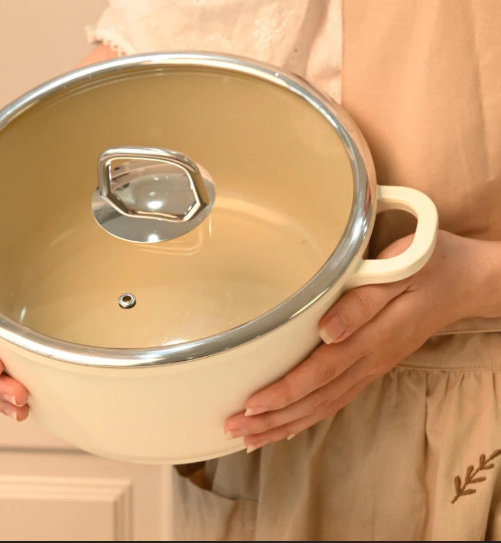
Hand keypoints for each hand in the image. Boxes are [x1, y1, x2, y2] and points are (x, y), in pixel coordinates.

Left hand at [224, 229, 500, 451]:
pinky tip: (288, 424)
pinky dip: (309, 416)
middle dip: (274, 417)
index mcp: (374, 336)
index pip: (321, 371)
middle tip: (235, 429)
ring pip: (325, 405)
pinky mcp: (372, 365)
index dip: (286, 390)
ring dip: (286, 423)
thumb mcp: (401, 269)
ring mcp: (372, 366)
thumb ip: (362, 301)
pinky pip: (337, 398)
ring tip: (250, 436)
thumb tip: (327, 330)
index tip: (252, 404)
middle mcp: (371, 359)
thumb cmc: (429, 265)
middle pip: (317, 398)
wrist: (465, 281)